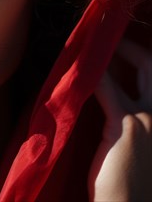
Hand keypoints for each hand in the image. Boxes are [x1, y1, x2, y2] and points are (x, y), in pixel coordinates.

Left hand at [89, 38, 151, 201]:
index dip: (141, 60)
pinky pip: (107, 88)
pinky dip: (93, 74)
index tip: (121, 51)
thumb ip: (131, 122)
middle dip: (135, 49)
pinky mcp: (126, 126)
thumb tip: (112, 101)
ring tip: (90, 47)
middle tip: (110, 41)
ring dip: (113, 54)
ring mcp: (150, 118)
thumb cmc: (129, 183)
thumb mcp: (136, 145)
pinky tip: (79, 67)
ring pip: (138, 70)